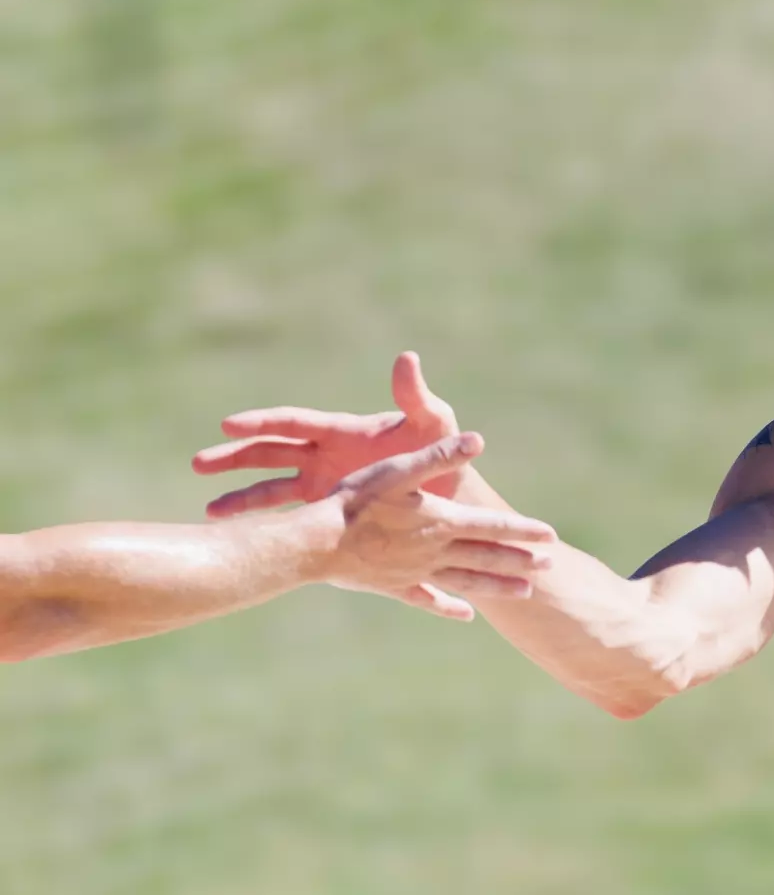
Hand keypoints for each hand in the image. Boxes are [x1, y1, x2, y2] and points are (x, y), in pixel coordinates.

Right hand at [195, 351, 459, 516]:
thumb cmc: (445, 457)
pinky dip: (265, 523)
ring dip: (241, 497)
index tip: (228, 426)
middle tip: (200, 463)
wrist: (451, 500)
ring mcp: (323, 483)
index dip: (261, 423)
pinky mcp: (328, 510)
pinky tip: (240, 535)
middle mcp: (325, 455)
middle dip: (235, 458)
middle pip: (270, 452)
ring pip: (272, 487)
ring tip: (210, 512)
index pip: (293, 423)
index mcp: (342, 431)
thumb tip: (407, 359)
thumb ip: (417, 398)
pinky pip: (289, 516)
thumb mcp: (433, 427)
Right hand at [302, 432, 555, 620]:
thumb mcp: (398, 471)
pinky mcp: (395, 587)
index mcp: (441, 521)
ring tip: (525, 592)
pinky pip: (430, 599)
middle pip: (487, 556)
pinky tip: (466, 615)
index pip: (493, 525)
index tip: (552, 536)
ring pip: (467, 581)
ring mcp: (417, 572)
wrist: (317, 544)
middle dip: (520, 560)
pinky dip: (450, 607)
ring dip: (497, 586)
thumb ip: (438, 457)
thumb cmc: (355, 501)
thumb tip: (477, 440)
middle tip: (551, 565)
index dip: (523, 530)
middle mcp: (435, 550)